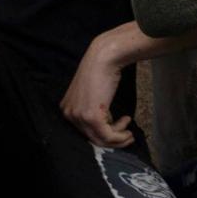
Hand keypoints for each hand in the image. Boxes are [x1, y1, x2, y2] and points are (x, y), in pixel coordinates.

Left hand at [61, 33, 134, 147]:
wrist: (104, 57)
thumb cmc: (101, 70)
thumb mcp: (92, 93)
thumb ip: (93, 108)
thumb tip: (106, 123)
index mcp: (67, 108)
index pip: (84, 131)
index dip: (103, 135)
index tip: (117, 131)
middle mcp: (69, 114)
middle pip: (92, 138)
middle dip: (113, 139)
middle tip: (127, 135)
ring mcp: (79, 116)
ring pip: (100, 140)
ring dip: (119, 138)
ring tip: (129, 131)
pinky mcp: (91, 117)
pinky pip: (108, 136)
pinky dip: (120, 135)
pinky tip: (127, 123)